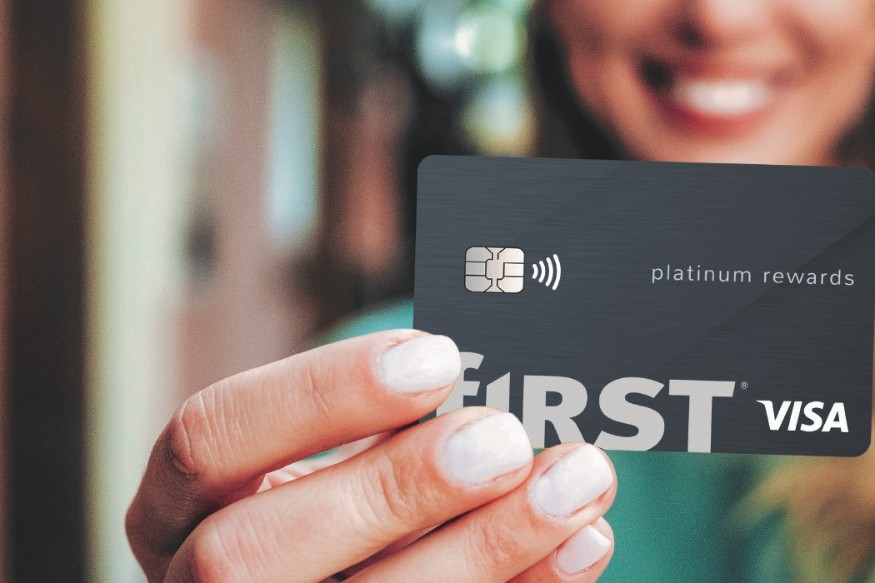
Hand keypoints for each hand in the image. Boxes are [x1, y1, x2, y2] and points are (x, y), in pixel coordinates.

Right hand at [126, 330, 616, 581]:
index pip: (207, 440)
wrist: (347, 570)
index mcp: (176, 512)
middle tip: (504, 440)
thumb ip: (386, 425)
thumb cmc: (345, 509)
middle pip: (255, 549)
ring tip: (575, 481)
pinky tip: (582, 543)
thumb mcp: (329, 459)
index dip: (319, 395)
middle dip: (394, 489)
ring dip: (485, 545)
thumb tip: (491, 371)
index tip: (435, 360)